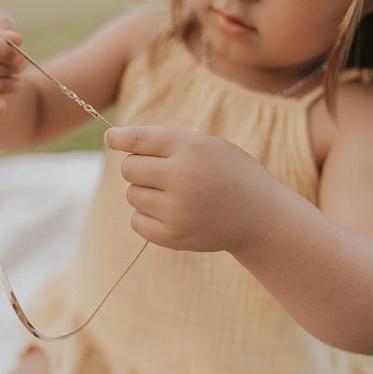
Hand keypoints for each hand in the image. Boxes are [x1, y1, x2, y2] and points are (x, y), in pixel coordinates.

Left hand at [105, 126, 285, 253]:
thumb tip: (111, 138)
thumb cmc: (228, 173)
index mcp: (191, 147)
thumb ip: (163, 141)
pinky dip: (145, 216)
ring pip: (131, 195)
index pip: (140, 139)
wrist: (262, 216)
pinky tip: (170, 213)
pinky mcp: (174, 236)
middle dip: (139, 168)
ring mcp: (178, 209)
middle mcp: (182, 177)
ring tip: (174, 195)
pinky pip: (136, 221)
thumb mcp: (206, 146)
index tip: (110, 138)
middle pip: (129, 168)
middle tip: (163, 172)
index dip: (119, 137)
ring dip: (145, 193)